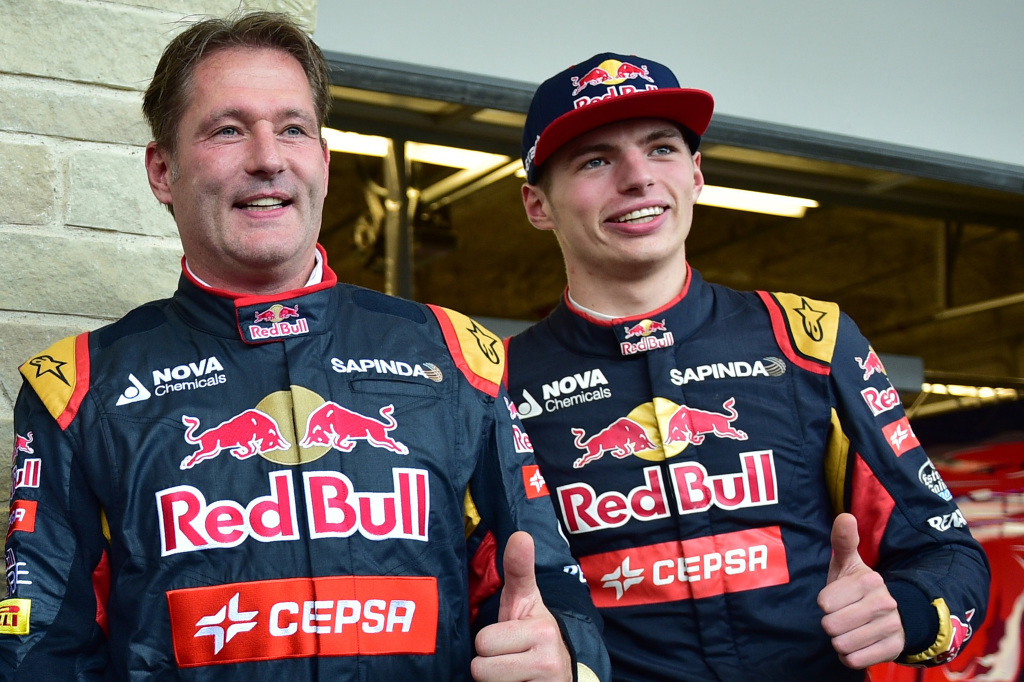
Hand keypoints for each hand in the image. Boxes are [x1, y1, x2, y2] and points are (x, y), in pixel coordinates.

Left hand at [472, 531, 572, 680]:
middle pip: (482, 668)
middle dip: (489, 665)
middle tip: (508, 660)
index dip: (489, 642)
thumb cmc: (532, 634)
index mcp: (543, 631)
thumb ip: (519, 570)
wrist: (560, 674)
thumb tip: (520, 534)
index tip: (510, 641)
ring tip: (511, 675)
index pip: (483, 642)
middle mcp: (549, 662)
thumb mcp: (525, 602)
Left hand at [817, 513, 904, 668]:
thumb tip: (845, 516)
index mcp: (869, 580)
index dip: (825, 604)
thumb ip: (843, 541)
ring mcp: (891, 627)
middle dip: (830, 624)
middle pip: (831, 626)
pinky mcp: (893, 649)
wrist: (890, 614)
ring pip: (842, 645)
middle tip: (841, 617)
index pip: (824, 603)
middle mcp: (884, 603)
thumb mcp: (847, 563)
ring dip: (839, 641)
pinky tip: (857, 644)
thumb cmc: (856, 588)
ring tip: (849, 630)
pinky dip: (850, 656)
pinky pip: (855, 661)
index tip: (836, 599)